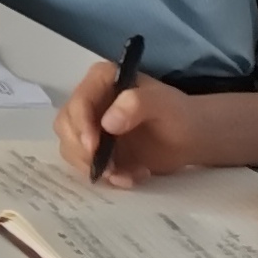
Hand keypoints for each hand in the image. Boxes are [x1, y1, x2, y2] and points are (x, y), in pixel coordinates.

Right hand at [54, 65, 200, 185]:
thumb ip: (137, 104)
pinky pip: (85, 164)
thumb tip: (107, 123)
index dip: (81, 124)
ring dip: (94, 166)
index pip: (79, 101)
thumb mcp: (164, 104)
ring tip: (126, 175)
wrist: (190, 138)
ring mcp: (89, 125)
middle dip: (82, 150)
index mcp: (101, 80)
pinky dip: (105, 176)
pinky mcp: (94, 147)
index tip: (93, 147)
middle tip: (108, 168)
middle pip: (66, 125)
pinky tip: (130, 177)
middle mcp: (89, 100)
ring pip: (70, 146)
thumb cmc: (179, 115)